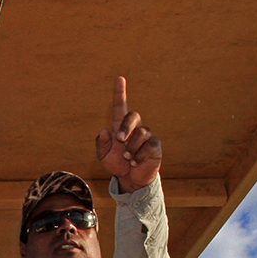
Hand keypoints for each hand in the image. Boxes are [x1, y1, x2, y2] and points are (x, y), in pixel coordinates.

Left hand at [95, 76, 161, 193]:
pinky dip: (138, 156)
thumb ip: (101, 144)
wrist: (130, 178)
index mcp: (120, 127)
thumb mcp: (103, 156)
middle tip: (120, 140)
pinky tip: (135, 162)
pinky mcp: (155, 146)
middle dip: (126, 127)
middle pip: (133, 116)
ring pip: (141, 133)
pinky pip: (148, 146)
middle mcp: (135, 128)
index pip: (120, 107)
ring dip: (131, 148)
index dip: (119, 93)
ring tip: (127, 158)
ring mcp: (146, 136)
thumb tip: (105, 130)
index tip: (120, 79)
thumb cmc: (116, 164)